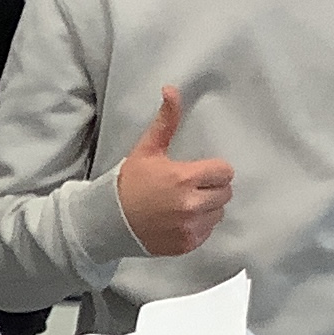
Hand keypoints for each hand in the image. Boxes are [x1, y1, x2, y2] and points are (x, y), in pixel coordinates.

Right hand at [114, 87, 233, 256]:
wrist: (108, 220)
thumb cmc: (128, 183)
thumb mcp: (146, 150)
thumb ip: (165, 122)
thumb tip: (171, 90)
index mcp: (184, 178)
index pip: (224, 172)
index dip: (214, 169)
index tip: (200, 171)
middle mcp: (190, 205)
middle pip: (225, 193)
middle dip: (212, 187)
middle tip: (192, 186)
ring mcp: (189, 227)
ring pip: (218, 213)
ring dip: (208, 207)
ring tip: (187, 203)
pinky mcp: (187, 244)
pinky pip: (207, 231)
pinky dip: (199, 226)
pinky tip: (181, 219)